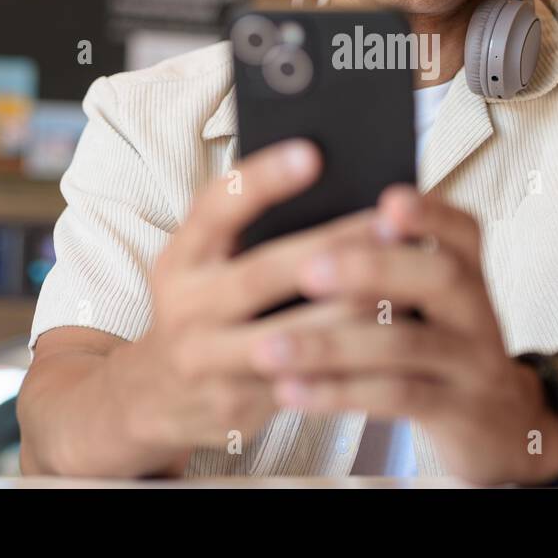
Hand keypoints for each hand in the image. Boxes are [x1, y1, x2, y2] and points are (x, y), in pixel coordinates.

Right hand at [118, 138, 385, 460]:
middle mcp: (188, 306)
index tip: (313, 153)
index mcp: (182, 257)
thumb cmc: (202, 306)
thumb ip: (248, 228)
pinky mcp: (237, 404)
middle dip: (332, 247)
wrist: (152, 396)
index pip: (216, 207)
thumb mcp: (202, 262)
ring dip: (352, 310)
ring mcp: (208, 360)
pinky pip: (304, 381)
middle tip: (389, 225)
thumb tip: (333, 182)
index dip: (263, 179)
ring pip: (290, 336)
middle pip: (263, 272)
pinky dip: (349, 361)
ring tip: (405, 283)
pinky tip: (390, 341)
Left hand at [239, 184, 557, 484]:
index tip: (387, 201)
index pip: (462, 230)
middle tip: (307, 270)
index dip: (430, 214)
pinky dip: (338, 392)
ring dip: (331, 344)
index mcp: (468, 269)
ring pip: (406, 345)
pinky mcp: (456, 410)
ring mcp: (472, 362)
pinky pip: (396, 397)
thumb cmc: (435, 342)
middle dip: (373, 269)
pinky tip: (290, 390)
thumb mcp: (426, 300)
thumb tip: (301, 236)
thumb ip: (385, 266)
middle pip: (440, 277)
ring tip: (268, 347)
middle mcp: (477, 310)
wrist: (496, 420)